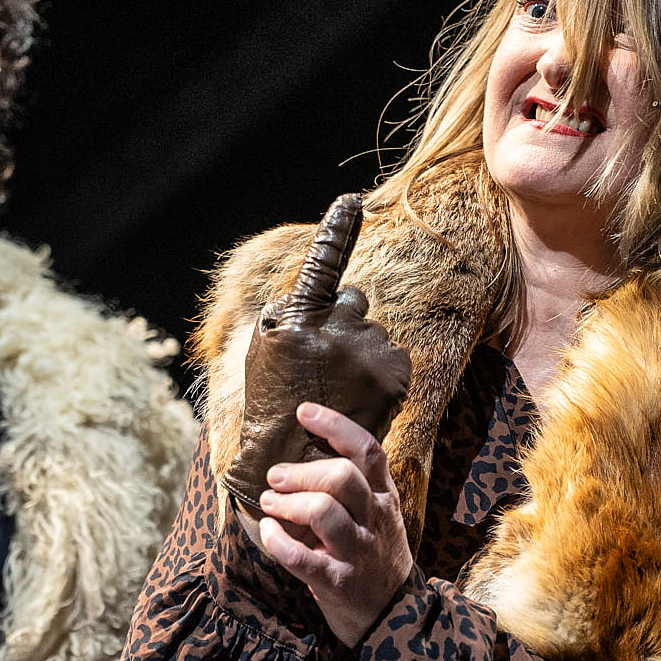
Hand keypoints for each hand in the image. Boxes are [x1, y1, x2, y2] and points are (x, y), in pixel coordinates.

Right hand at [223, 194, 410, 513]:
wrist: (296, 458)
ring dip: (359, 350)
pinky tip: (358, 394)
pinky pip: (391, 355)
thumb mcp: (264, 348)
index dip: (337, 229)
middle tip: (322, 361)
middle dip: (341, 321)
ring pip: (371, 332)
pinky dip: (378, 370)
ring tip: (337, 387)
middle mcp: (340, 329)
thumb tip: (321, 291)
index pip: (322, 263)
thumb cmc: (273, 400)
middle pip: (352, 301)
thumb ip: (291, 313)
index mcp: (300, 319)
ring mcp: (371, 352)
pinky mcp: (396, 374)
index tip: (351, 202)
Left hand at [254, 401, 414, 646]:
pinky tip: (267, 531)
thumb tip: (297, 457)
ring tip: (269, 503)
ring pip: (324, 511)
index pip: (367, 450)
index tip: (303, 412)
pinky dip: (277, 541)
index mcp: (384, 498)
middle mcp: (375, 520)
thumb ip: (350, 489)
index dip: (335, 425)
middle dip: (302, 471)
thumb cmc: (371, 558)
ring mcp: (359, 551)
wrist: (392, 616)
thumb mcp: (375, 517)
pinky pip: (302, 557)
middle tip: (275, 477)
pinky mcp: (338, 582)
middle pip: (342, 477)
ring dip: (288, 503)